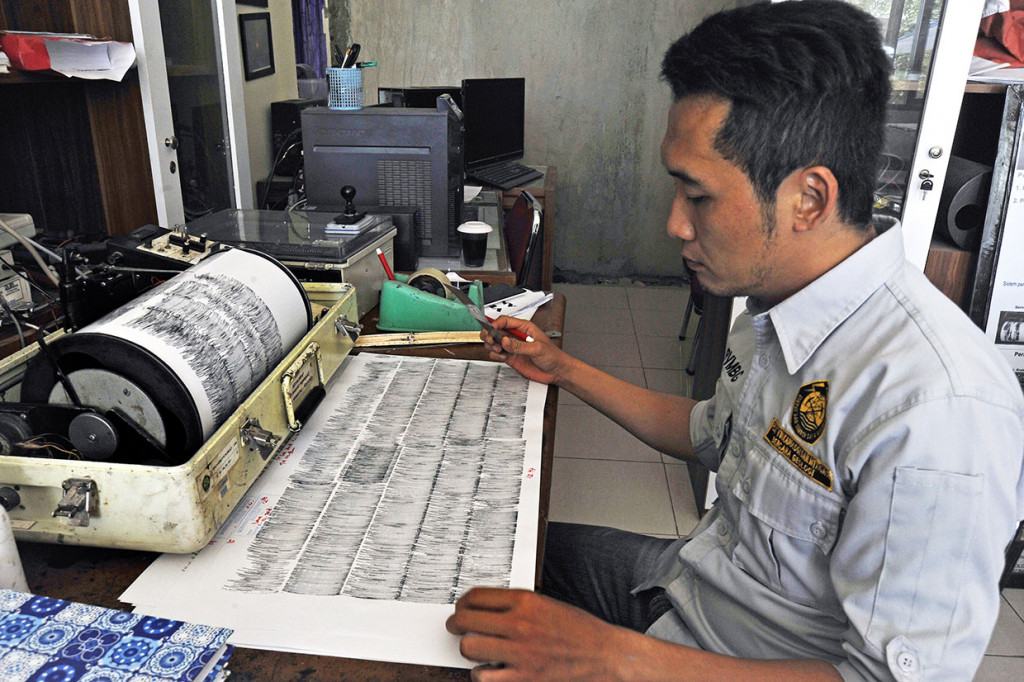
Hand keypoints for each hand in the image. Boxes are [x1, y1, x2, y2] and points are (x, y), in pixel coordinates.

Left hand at [446, 587, 632, 680]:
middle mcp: (520, 624)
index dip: (462, 602)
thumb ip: (517, 605)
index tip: (462, 607)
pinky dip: (481, 674)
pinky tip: (488, 670)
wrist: (606, 657)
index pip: (476, 596)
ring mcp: (520, 653)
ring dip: (468, 649)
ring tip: (474, 649)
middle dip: (456, 624)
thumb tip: (485, 609)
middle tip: (457, 627)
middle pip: (465, 620)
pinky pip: (483, 676)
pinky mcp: (523, 679)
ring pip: (469, 648)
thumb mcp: (548, 605)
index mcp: (527, 601)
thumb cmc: (581, 631)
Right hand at [482, 316, 573, 385]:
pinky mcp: (511, 357)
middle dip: (490, 334)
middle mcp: (516, 336)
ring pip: (494, 342)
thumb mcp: (537, 348)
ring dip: (491, 345)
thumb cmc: (553, 356)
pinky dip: (495, 355)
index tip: (492, 331)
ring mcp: (513, 347)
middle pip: (496, 330)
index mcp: (524, 327)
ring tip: (498, 349)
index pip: (505, 321)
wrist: (556, 371)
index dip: (496, 324)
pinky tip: (502, 357)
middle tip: (490, 341)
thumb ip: (520, 345)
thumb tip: (505, 340)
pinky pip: (497, 353)